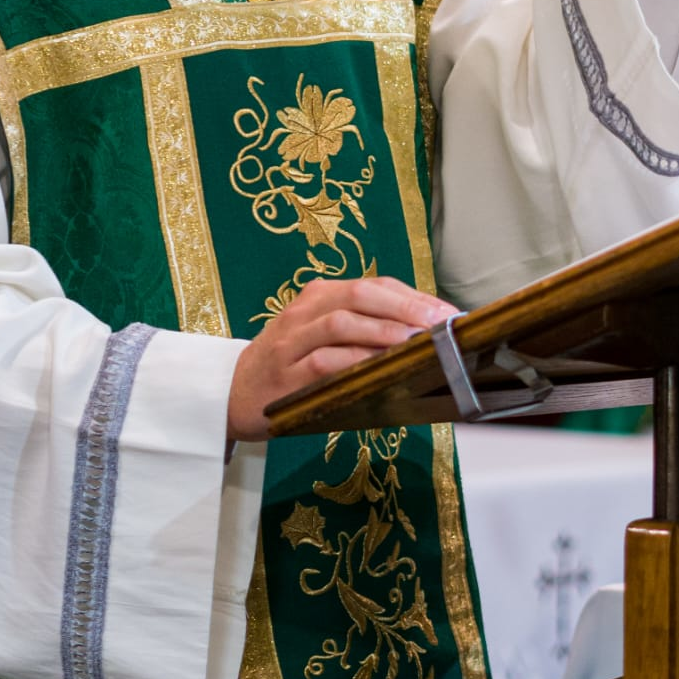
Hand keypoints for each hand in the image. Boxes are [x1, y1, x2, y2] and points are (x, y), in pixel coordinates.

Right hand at [228, 275, 454, 441]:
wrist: (229, 393)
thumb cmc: (287, 367)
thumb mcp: (321, 339)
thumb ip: (364, 334)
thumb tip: (424, 340)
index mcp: (319, 296)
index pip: (374, 285)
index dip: (415, 296)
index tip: (450, 314)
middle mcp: (305, 310)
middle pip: (361, 294)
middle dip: (407, 307)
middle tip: (442, 325)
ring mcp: (291, 341)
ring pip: (342, 323)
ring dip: (385, 331)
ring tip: (418, 343)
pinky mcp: (283, 375)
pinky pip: (324, 361)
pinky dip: (355, 361)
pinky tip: (379, 368)